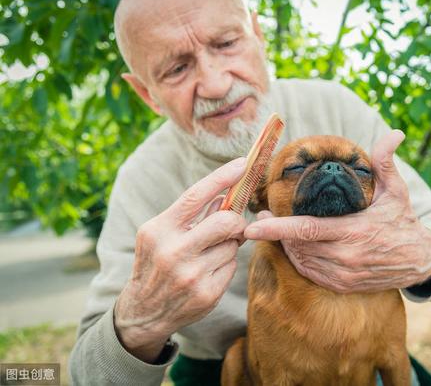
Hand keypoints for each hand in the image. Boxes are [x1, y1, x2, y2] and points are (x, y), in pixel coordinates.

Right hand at [114, 157, 246, 362]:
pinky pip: (231, 266)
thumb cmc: (155, 263)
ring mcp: (191, 275)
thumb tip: (224, 196)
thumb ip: (191, 215)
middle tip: (233, 224)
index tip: (242, 164)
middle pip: (225, 222)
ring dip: (229, 245)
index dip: (221, 177)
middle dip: (235, 221)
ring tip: (210, 253)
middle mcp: (173, 252)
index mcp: (158, 230)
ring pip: (232, 245)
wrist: (142, 313)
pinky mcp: (207, 294)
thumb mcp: (161, 234)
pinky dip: (225, 264)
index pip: (194, 196)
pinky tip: (209, 272)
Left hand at [244, 130, 430, 292]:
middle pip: (297, 246)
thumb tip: (395, 133)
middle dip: (275, 233)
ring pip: (300, 261)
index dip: (277, 228)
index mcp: (354, 232)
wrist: (420, 260)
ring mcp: (343, 275)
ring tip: (276, 229)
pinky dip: (298, 261)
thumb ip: (386, 163)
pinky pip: (310, 274)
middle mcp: (346, 257)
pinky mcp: (342, 285)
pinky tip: (294, 248)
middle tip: (263, 215)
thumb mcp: (397, 191)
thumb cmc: (403, 221)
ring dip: (285, 246)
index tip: (254, 224)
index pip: (307, 230)